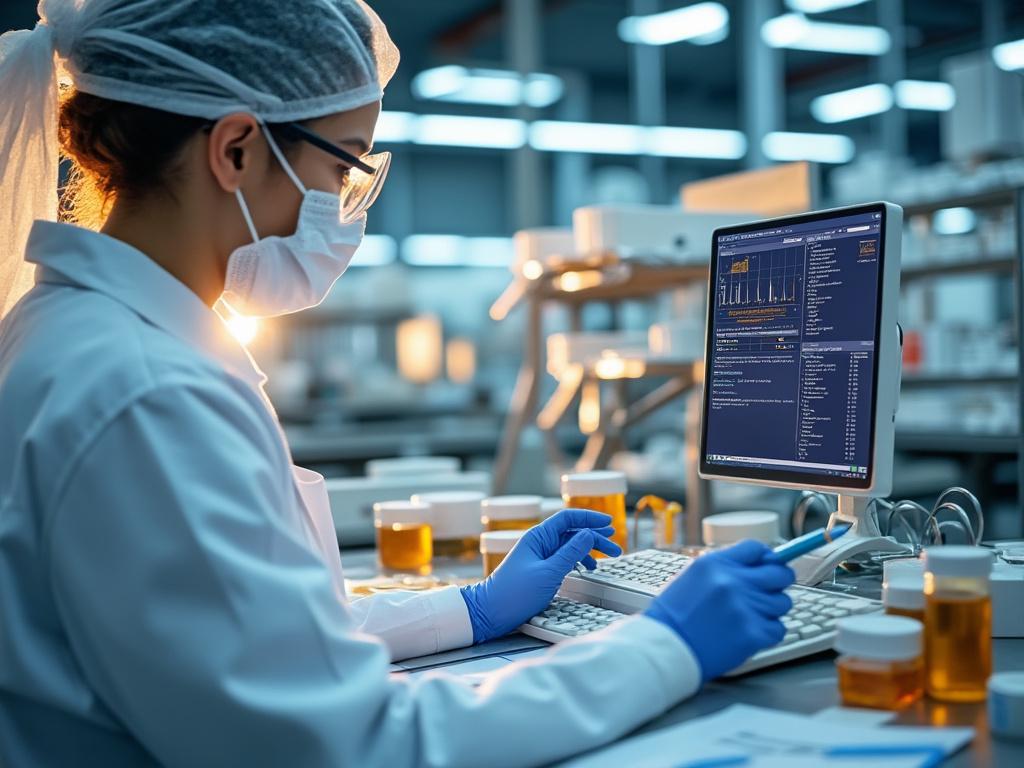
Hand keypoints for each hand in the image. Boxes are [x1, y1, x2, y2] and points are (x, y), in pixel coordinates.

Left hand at [461, 509, 622, 642]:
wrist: (490, 612)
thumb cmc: (514, 592)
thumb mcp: (548, 572)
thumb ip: (570, 553)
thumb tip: (588, 534)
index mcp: (538, 537)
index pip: (567, 518)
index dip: (589, 518)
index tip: (608, 524)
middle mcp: (540, 543)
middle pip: (572, 532)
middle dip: (595, 537)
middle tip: (615, 547)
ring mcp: (540, 557)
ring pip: (570, 546)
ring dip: (589, 551)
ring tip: (607, 561)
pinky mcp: (540, 570)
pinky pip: (564, 559)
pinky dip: (578, 561)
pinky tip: (587, 569)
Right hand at [644, 540, 794, 681]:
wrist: (667, 647)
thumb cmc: (675, 616)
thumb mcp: (692, 576)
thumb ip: (723, 569)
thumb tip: (753, 566)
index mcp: (716, 564)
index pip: (757, 549)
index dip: (766, 558)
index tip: (768, 566)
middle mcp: (733, 581)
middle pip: (779, 573)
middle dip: (779, 581)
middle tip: (772, 591)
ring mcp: (745, 607)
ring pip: (783, 602)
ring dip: (772, 610)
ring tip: (752, 617)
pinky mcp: (753, 633)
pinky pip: (779, 628)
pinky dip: (768, 632)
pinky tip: (750, 633)